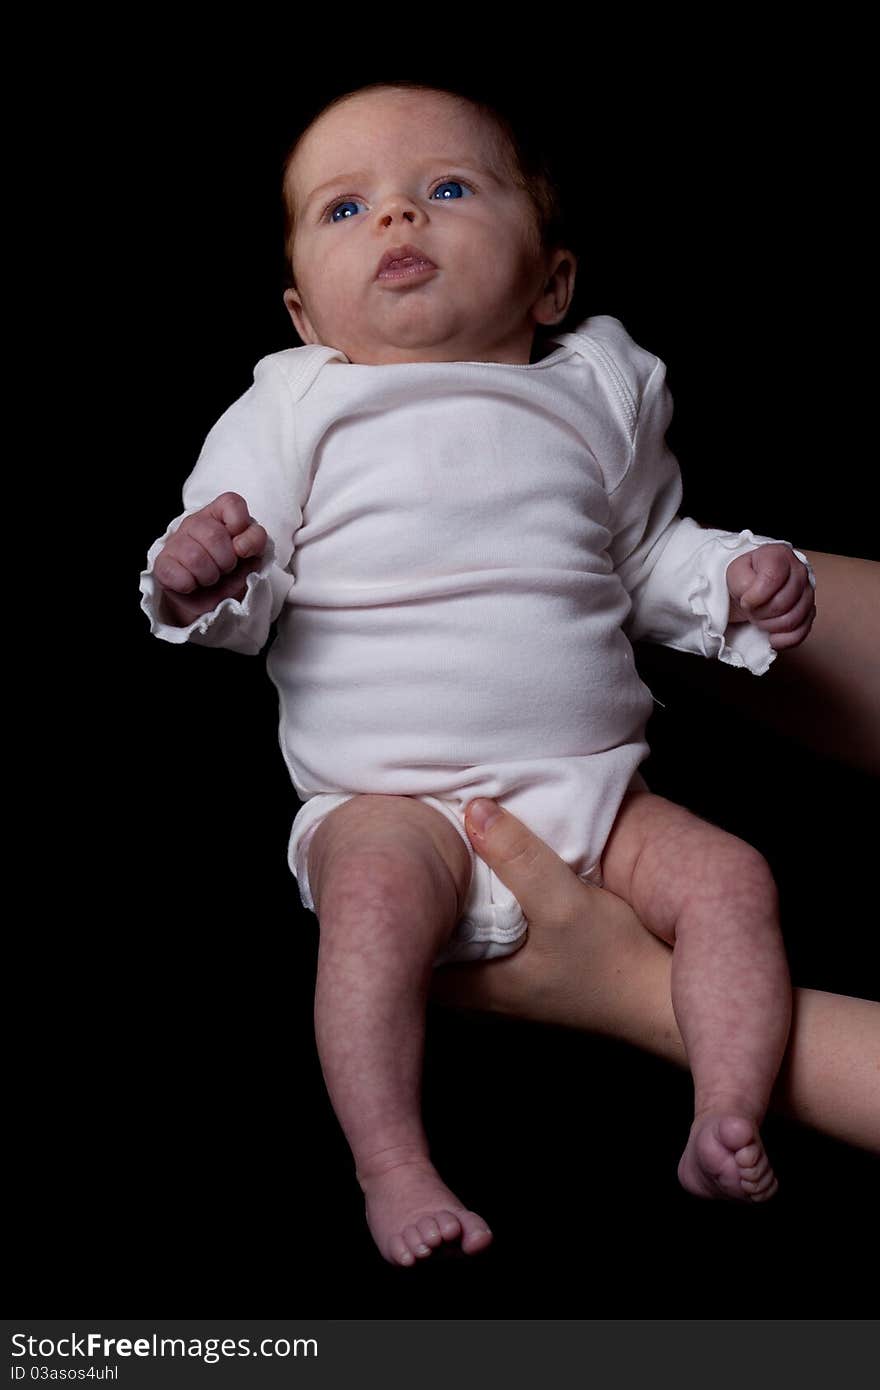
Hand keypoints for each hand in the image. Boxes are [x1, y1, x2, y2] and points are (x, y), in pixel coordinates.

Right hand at [152, 492, 267, 625]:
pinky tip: (192, 584)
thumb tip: (240, 545)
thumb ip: (254, 542)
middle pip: (214, 535)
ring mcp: (176, 541)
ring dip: (209, 576)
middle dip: (227, 561)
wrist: (210, 599)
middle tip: (225, 569)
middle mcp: (196, 522)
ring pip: (195, 557)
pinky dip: (190, 586)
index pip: (232, 504)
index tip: (242, 548)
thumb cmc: (232, 572)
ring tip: (210, 578)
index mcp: (220, 514)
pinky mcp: (162, 563)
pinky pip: (178, 576)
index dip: (242, 527)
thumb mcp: (252, 556)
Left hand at [725, 544, 815, 649]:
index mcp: (780, 555)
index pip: (772, 578)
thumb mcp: (735, 573)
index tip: (745, 600)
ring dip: (768, 625)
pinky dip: (783, 639)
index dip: (755, 596)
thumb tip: (753, 599)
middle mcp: (799, 571)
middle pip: (782, 603)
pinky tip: (771, 636)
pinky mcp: (810, 612)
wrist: (752, 585)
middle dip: (759, 612)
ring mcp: (808, 592)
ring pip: (791, 620)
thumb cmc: (745, 577)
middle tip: (750, 609)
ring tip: (759, 617)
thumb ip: (742, 582)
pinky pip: (801, 633)